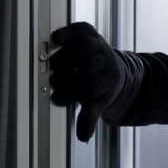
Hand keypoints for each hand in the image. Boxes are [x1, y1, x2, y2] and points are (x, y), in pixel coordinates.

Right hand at [48, 22, 124, 142]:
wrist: (113, 69)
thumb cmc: (101, 89)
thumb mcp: (97, 105)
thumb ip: (88, 118)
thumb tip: (83, 138)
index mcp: (109, 80)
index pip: (90, 86)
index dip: (72, 93)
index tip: (56, 99)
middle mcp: (106, 60)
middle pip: (85, 65)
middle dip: (66, 76)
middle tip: (54, 82)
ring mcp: (99, 45)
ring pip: (82, 47)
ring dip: (64, 57)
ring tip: (53, 66)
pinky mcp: (90, 33)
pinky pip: (79, 29)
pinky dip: (67, 32)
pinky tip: (55, 39)